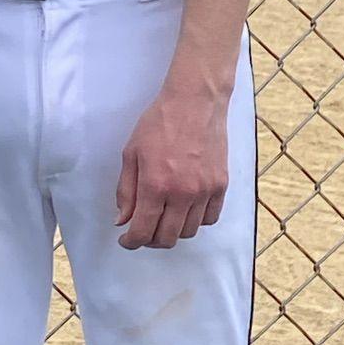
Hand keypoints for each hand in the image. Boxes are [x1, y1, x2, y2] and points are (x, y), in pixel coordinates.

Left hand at [114, 86, 228, 249]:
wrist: (194, 103)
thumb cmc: (159, 123)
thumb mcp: (131, 154)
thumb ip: (126, 191)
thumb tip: (122, 220)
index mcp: (155, 185)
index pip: (143, 231)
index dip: (132, 242)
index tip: (127, 240)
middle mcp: (182, 193)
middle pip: (167, 238)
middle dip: (151, 240)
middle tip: (143, 230)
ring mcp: (205, 191)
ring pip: (189, 232)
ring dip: (173, 231)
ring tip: (164, 217)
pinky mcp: (221, 185)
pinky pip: (209, 218)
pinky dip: (195, 220)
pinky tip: (185, 209)